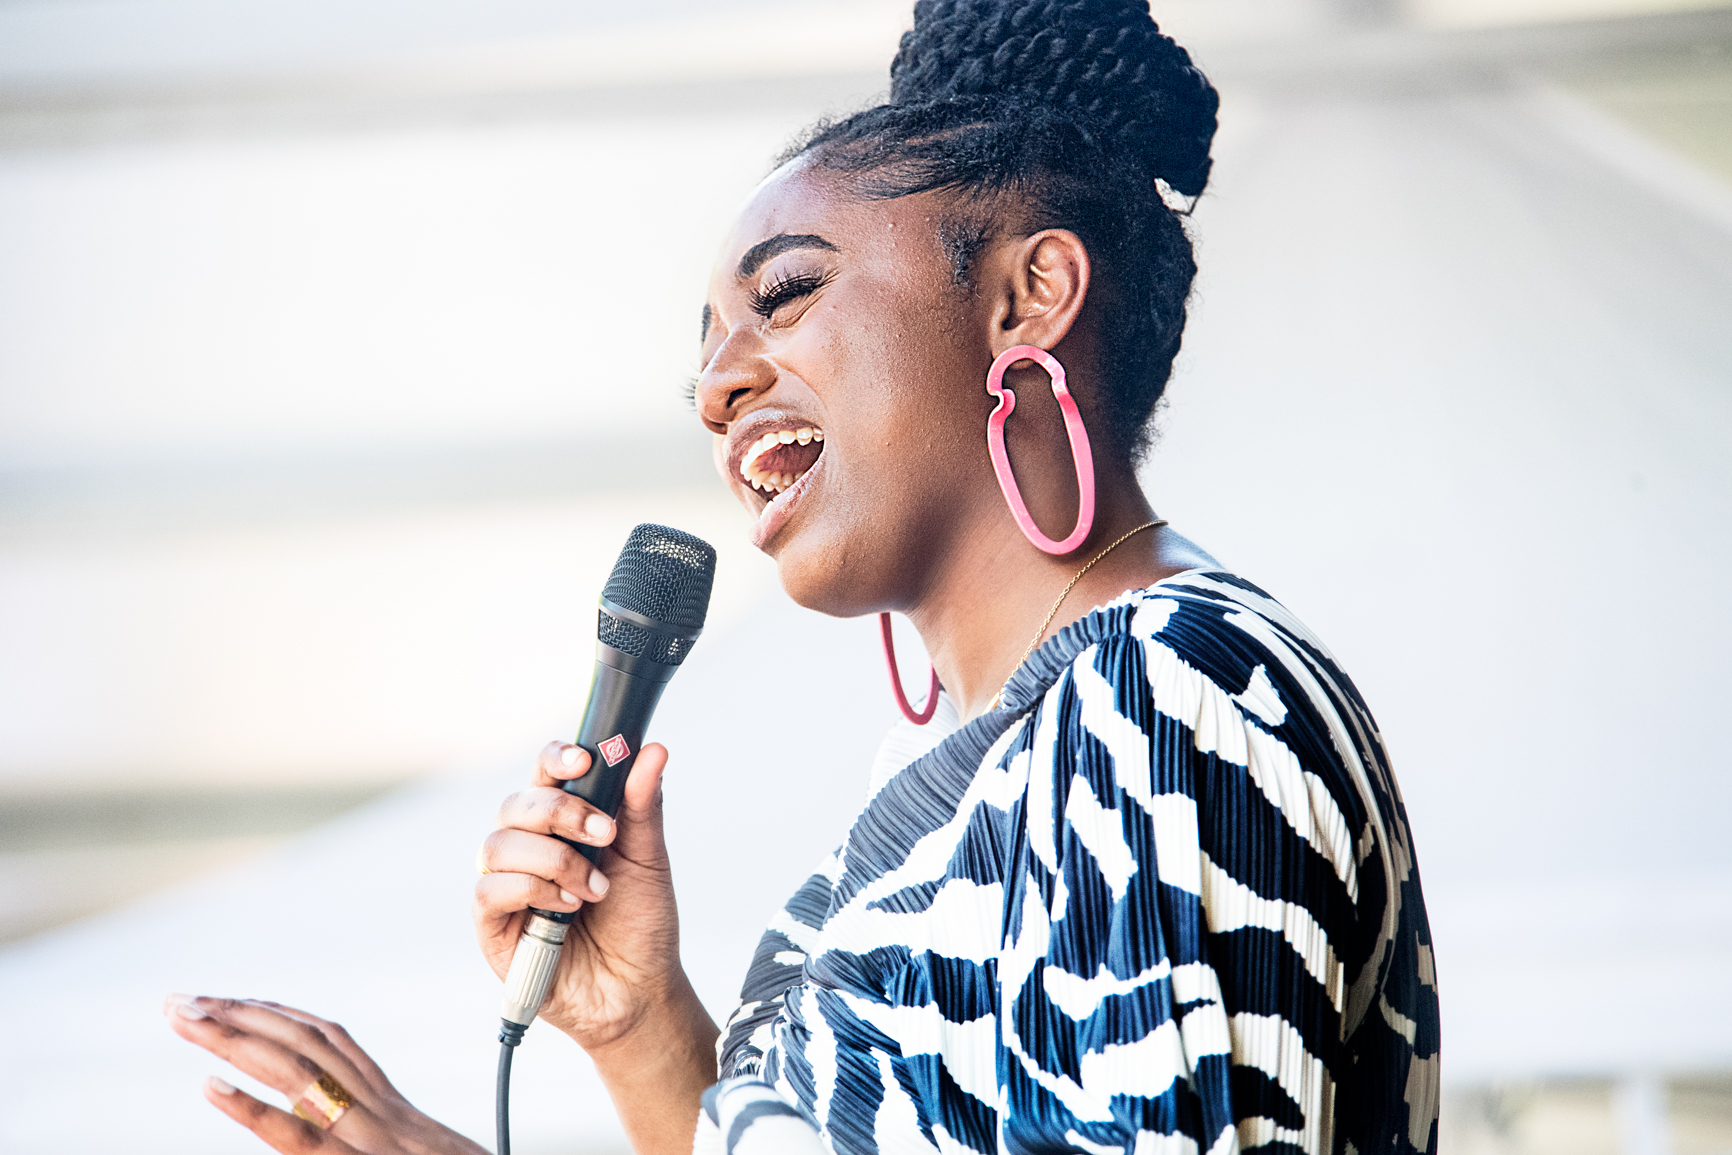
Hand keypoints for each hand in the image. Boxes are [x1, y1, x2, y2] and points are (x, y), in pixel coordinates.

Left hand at [163, 994, 485, 1154]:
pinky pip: (299, 1135)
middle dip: (239, 1015)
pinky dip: (253, 1108)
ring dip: (232, 1041)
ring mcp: (367, 1136)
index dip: (277, 1014)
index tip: (231, 999)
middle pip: (303, 1044)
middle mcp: (378, 1110)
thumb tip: (337, 1126)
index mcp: (390, 1106)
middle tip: (179, 1001)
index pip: (328, 1041)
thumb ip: (383, 1136)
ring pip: (295, 1072)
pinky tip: (211, 1088)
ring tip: (185, 1021)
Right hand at [473, 741, 712, 1055]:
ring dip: (555, 860)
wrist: (639, 988)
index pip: (544, 773)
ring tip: (595, 889)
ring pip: (499, 843)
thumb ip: (643, 805)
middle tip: (605, 834)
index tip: (584, 761)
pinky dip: (532, 890)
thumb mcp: (648, 858)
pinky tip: (567, 907)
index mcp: (562, 824)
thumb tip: (653, 750)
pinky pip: (490, 890)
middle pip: (517, 802)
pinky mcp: (493, 926)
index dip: (556, 759)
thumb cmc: (639, 922)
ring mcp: (507, 885)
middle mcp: (528, 848)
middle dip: (563, 812)